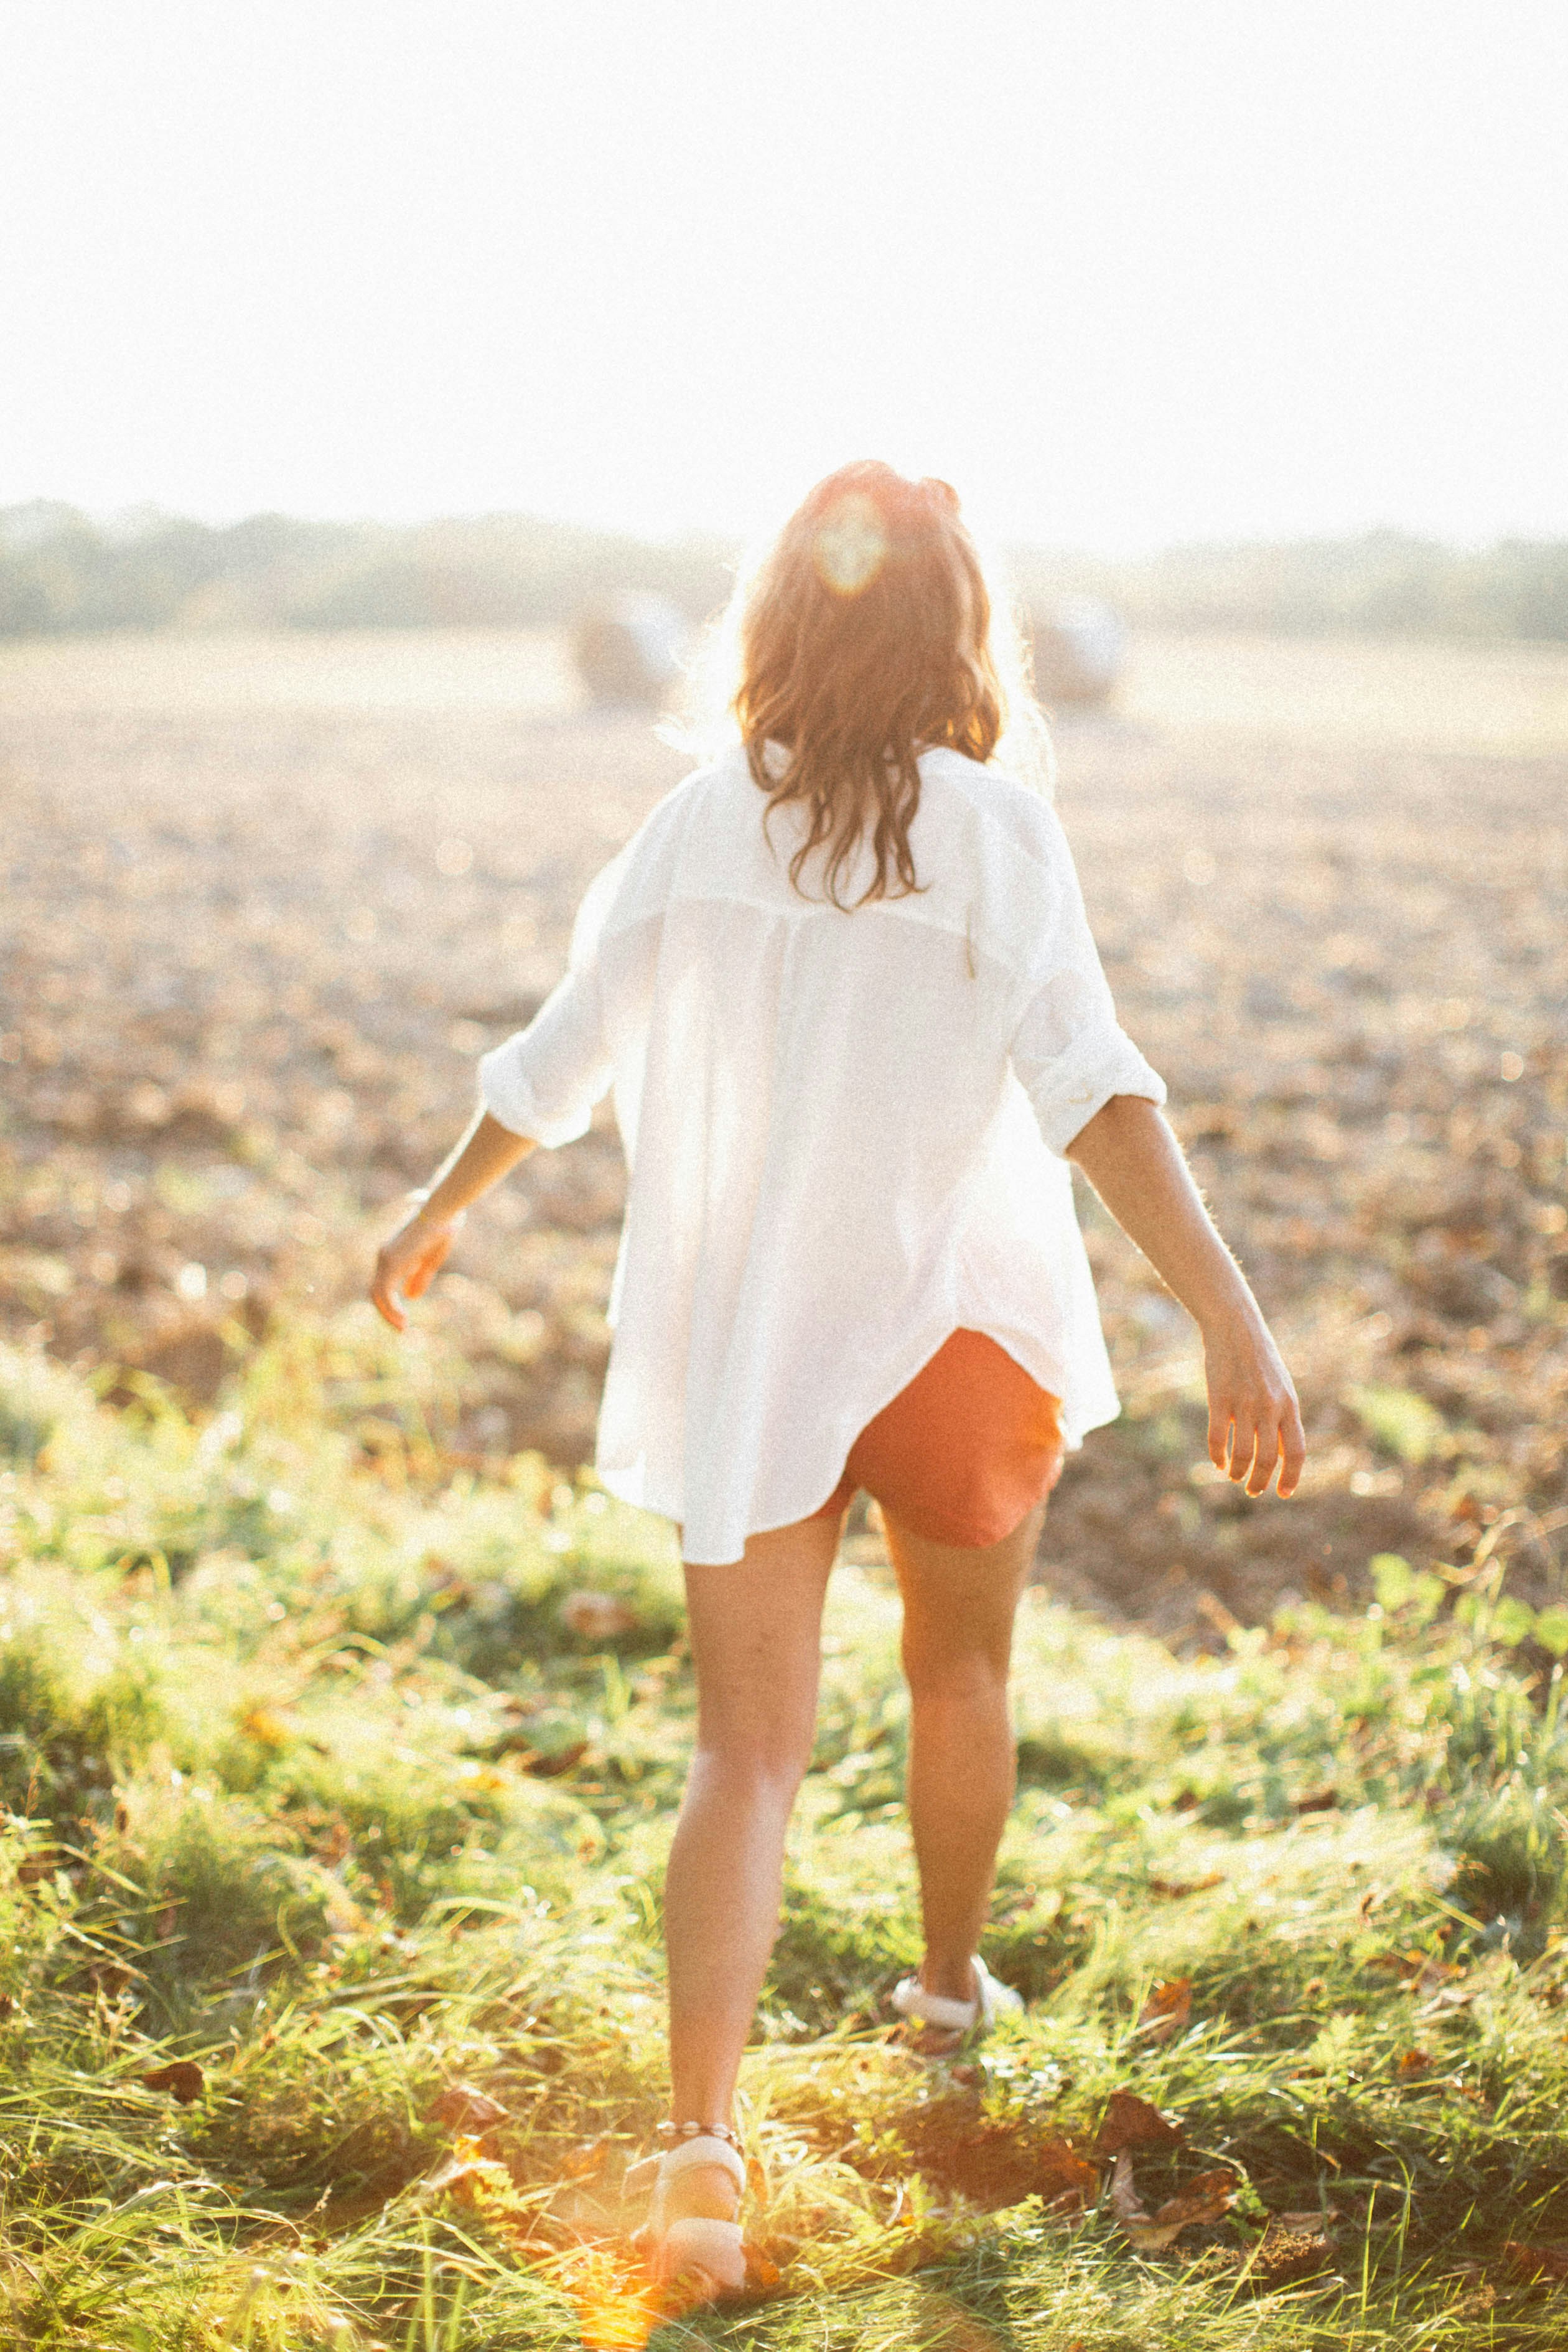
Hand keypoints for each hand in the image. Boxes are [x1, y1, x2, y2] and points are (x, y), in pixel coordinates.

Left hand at [371, 1208, 461, 1332]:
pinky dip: (392, 1309)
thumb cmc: (440, 1229)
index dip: (391, 1304)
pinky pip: (386, 1293)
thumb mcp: (430, 1260)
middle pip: (376, 1293)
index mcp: (392, 1255)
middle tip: (402, 1329)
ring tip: (403, 1328)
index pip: (383, 1286)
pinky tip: (404, 1319)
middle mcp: (384, 1257)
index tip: (404, 1319)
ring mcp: (385, 1260)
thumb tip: (412, 1297)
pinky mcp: (392, 1263)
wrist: (442, 1212)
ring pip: (378, 1295)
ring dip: (389, 1314)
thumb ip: (419, 1277)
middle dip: (387, 1313)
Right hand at [1201, 1311, 1306, 1497]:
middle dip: (1260, 1482)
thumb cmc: (1260, 1361)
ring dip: (1239, 1473)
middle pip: (1268, 1459)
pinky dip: (1218, 1456)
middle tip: (1253, 1491)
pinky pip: (1218, 1439)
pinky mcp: (1219, 1399)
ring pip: (1243, 1454)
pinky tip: (1218, 1463)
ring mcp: (1244, 1403)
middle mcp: (1269, 1407)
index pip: (1296, 1452)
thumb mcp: (1281, 1388)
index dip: (1291, 1477)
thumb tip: (1282, 1455)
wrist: (1235, 1328)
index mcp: (1289, 1405)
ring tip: (1234, 1478)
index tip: (1284, 1493)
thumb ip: (1283, 1419)